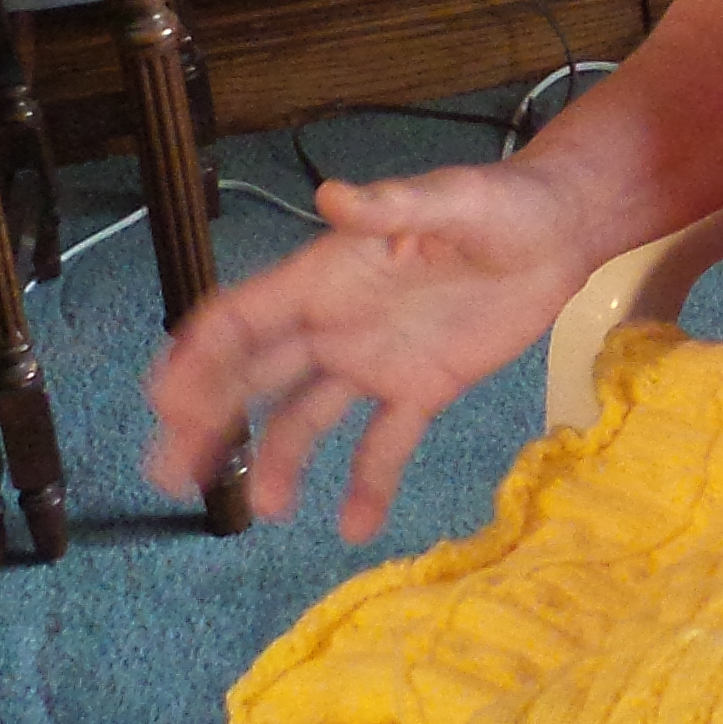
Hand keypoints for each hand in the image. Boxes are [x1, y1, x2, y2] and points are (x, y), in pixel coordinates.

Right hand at [143, 153, 600, 540]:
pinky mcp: (422, 389)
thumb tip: (331, 195)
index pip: (245, 320)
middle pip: (255, 377)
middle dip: (208, 420)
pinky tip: (355, 527)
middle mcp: (337, 323)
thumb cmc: (500, 203)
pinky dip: (369, 483)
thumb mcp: (451, 199)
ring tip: (265, 509)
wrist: (560, 232)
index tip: (162, 401)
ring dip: (279, 461)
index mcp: (327, 275)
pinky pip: (385, 443)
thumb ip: (392, 205)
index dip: (199, 357)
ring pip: (307, 418)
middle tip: (171, 472)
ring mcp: (375, 361)